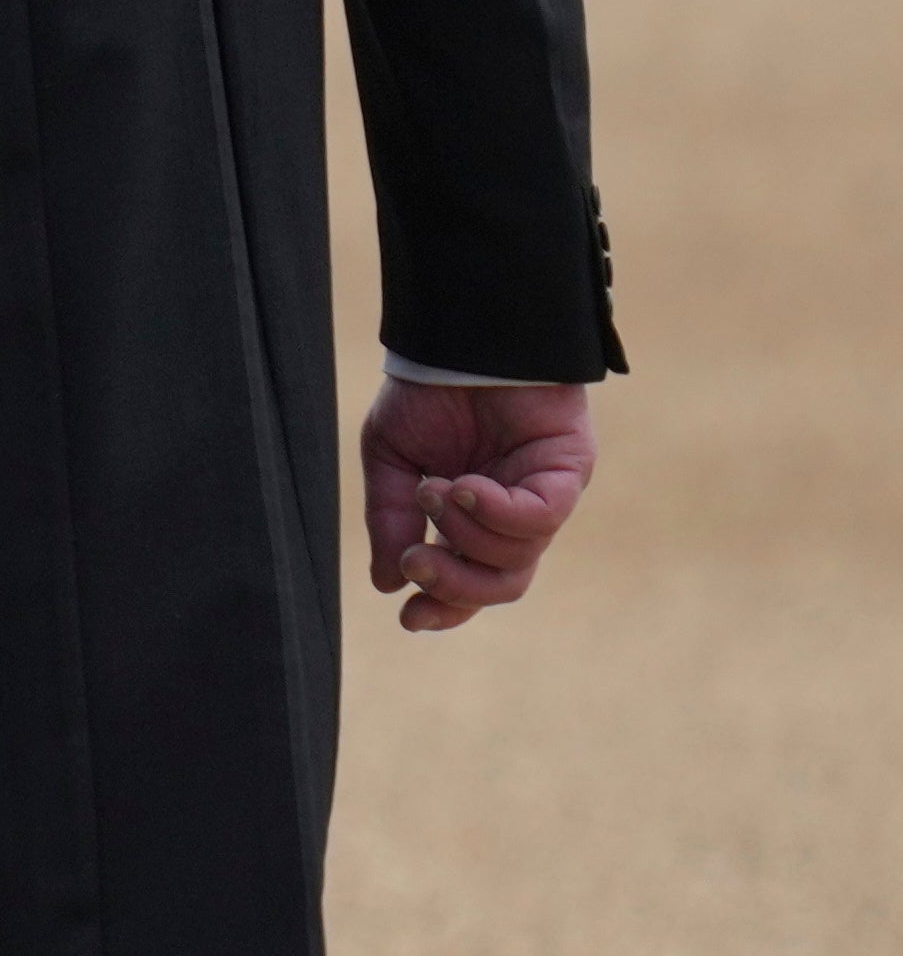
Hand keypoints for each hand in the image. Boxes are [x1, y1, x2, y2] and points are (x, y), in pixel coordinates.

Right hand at [364, 379, 594, 630]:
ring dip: (464, 534)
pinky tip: (465, 485)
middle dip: (454, 585)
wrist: (461, 339)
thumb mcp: (391, 463)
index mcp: (473, 519)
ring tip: (435, 488)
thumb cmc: (429, 394)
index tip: (408, 617)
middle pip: (502, 584)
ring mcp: (545, 495)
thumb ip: (391, 520)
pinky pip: (539, 520)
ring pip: (517, 557)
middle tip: (414, 560)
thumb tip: (387, 583)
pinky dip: (495, 514)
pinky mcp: (567, 472)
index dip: (444, 606)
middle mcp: (515, 516)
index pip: (471, 581)